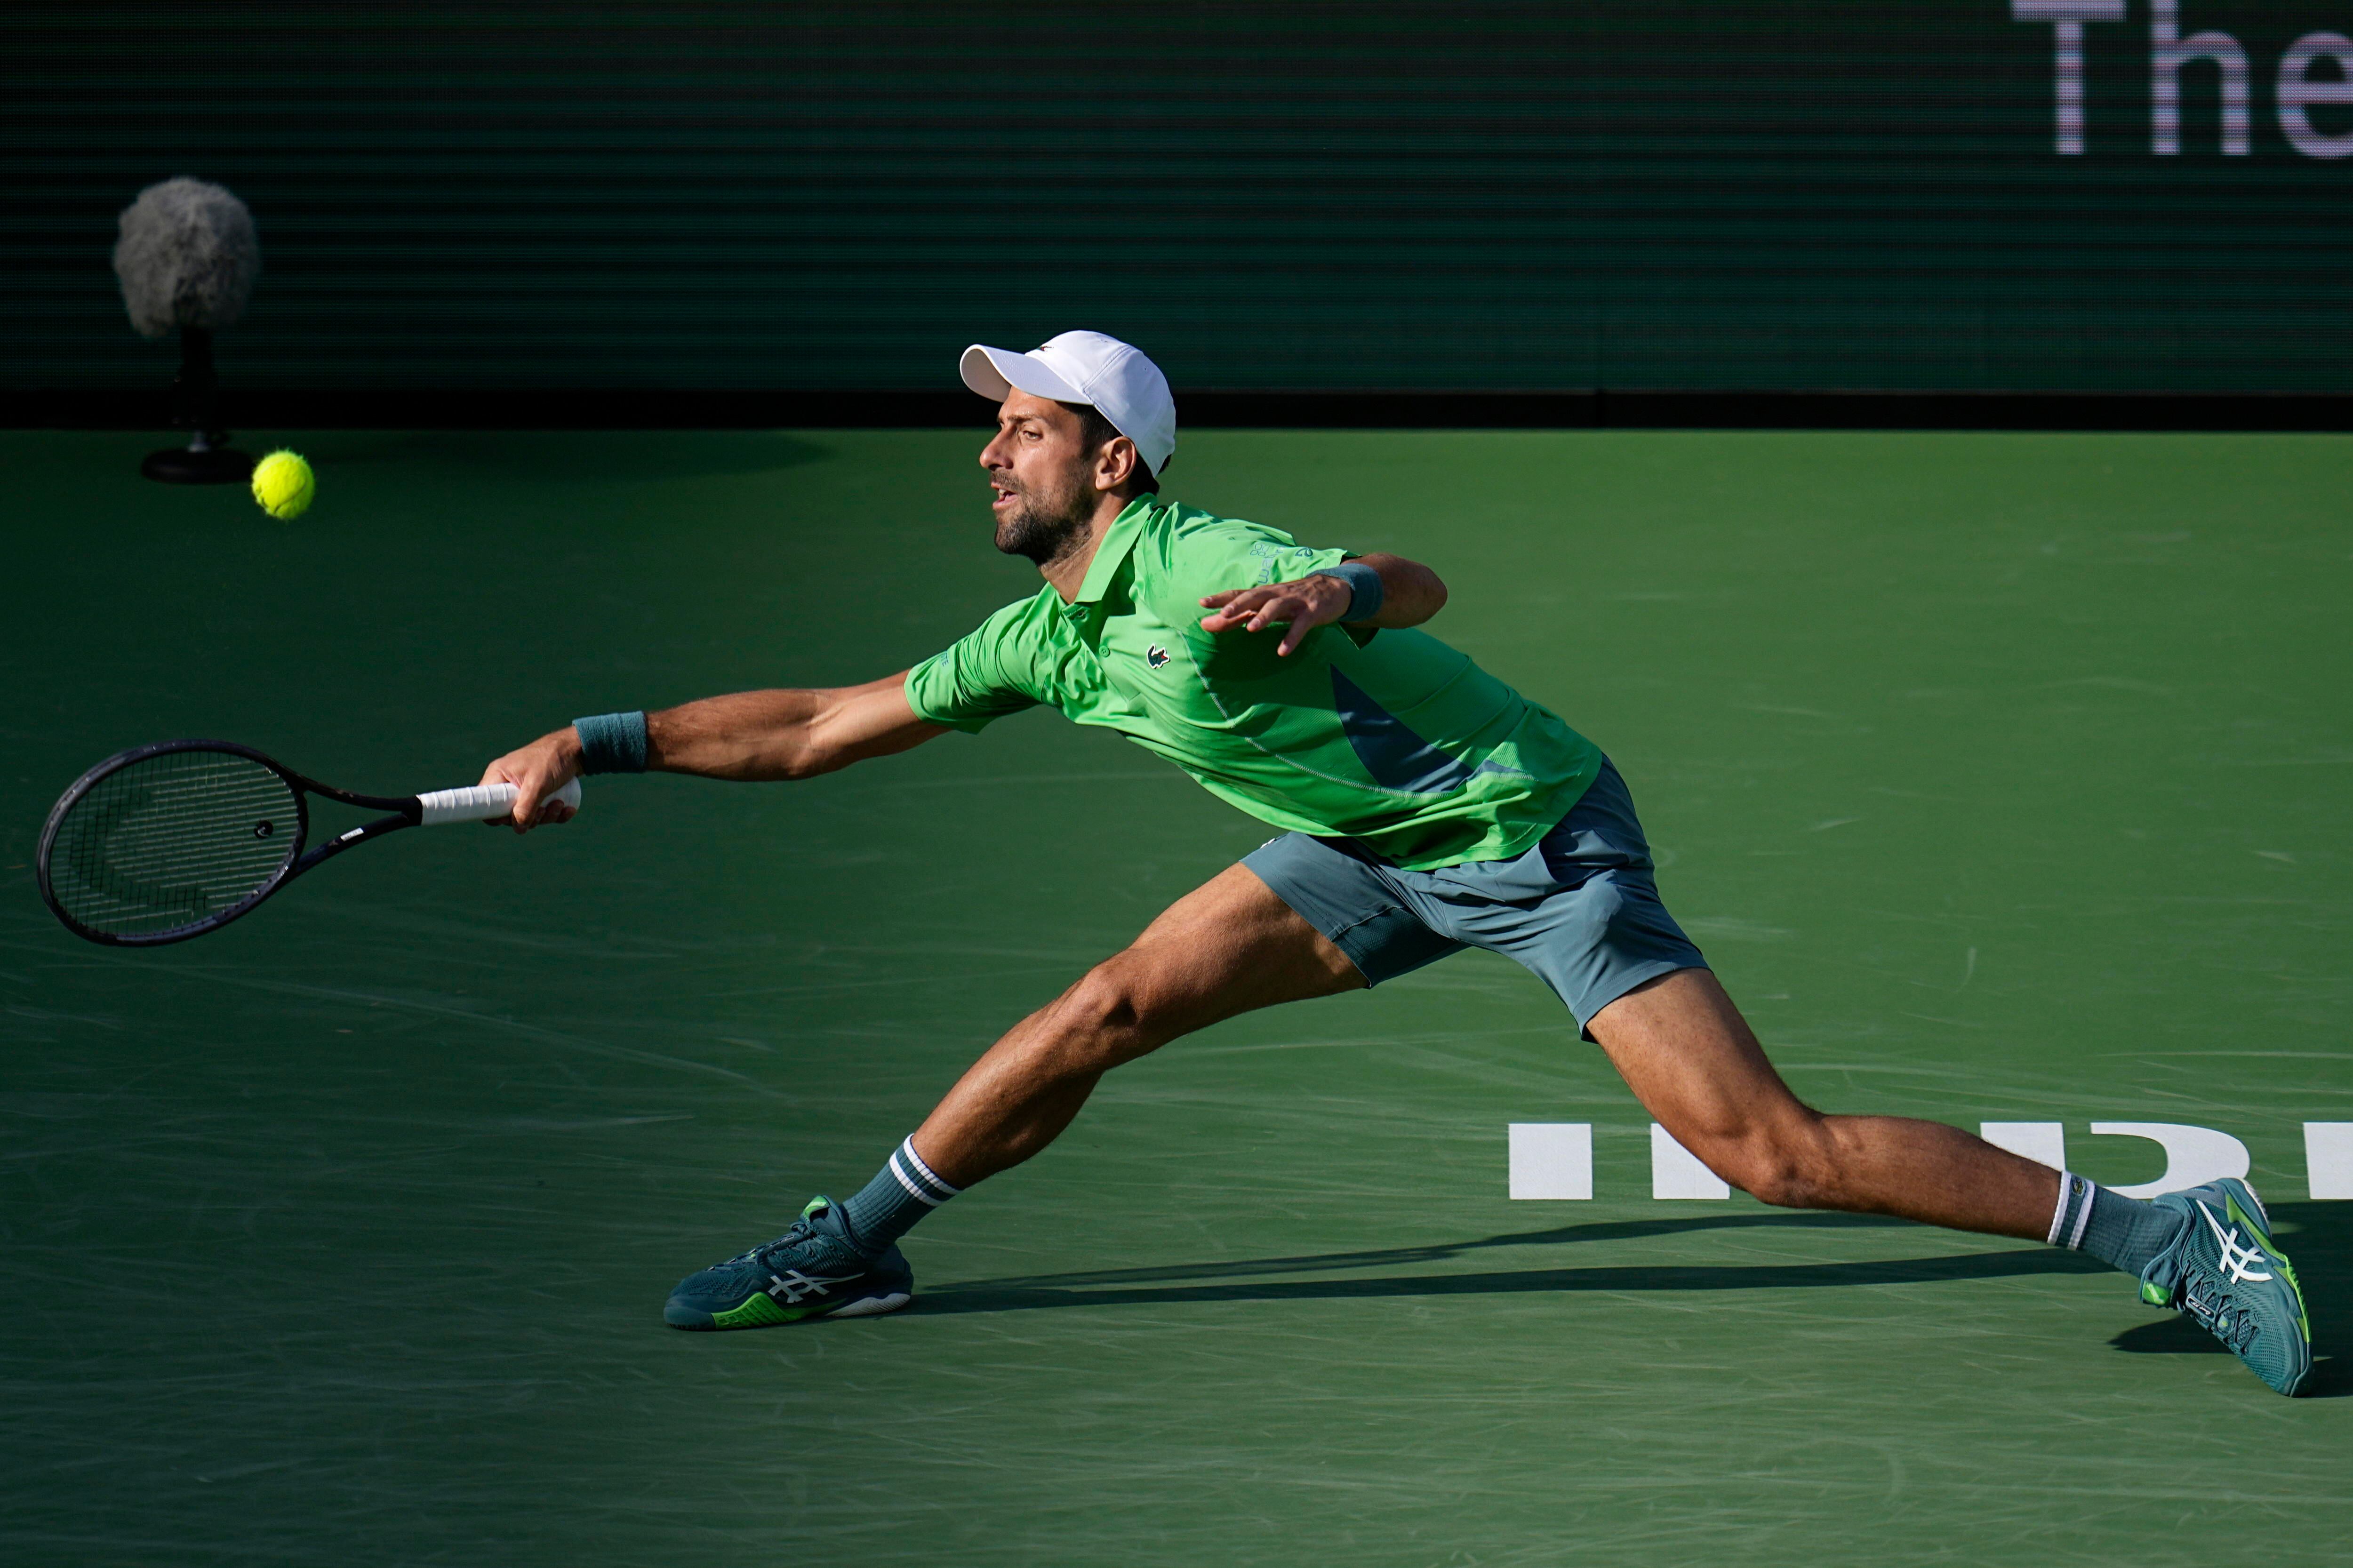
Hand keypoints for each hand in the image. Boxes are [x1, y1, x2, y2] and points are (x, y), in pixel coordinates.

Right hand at [477, 727, 583, 833]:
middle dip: (531, 818)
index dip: (497, 815)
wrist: (577, 748)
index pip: (486, 802)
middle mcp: (508, 783)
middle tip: (544, 810)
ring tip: (560, 803)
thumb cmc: (553, 759)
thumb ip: (526, 807)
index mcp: (499, 775)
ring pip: (530, 815)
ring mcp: (525, 789)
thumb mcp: (538, 783)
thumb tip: (518, 828)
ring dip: (547, 816)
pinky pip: (544, 812)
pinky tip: (568, 809)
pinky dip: (556, 814)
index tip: (514, 819)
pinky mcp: (541, 794)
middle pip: (510, 815)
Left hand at [1198, 574, 1353, 656]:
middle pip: (1255, 596)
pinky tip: (1282, 651)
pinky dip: (1292, 637)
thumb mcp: (1266, 606)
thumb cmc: (1292, 600)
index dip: (1221, 598)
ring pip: (1277, 607)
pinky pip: (1301, 625)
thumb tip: (1206, 624)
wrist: (1333, 588)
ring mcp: (1295, 602)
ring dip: (1263, 617)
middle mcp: (1276, 595)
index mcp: (1264, 593)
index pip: (1239, 593)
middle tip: (1223, 614)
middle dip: (1238, 604)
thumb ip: (1238, 616)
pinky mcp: (1311, 612)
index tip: (1202, 603)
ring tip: (1251, 629)